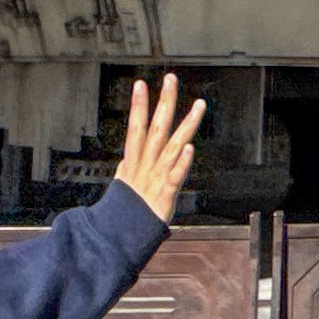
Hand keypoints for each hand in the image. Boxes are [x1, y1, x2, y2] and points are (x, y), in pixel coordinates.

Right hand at [109, 75, 206, 223]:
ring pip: (171, 146)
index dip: (138, 106)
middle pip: (155, 128)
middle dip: (164, 102)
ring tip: (199, 105)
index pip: (135, 128)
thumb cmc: (125, 214)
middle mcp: (145, 166)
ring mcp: (155, 179)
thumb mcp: (123, 186)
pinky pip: (174, 176)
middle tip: (170, 79)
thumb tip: (126, 160)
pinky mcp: (165, 196)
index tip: (141, 84)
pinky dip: (181, 162)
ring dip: (186, 124)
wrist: (120, 239)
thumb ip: (128, 170)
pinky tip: (189, 148)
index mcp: (134, 164)